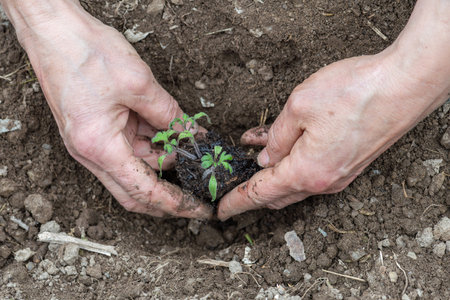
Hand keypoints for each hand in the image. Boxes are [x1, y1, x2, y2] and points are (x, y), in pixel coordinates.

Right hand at [12, 2, 211, 217]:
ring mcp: (92, 143)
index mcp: (100, 147)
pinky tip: (172, 135)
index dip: (174, 203)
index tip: (198, 210)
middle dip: (168, 194)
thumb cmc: (85, 52)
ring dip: (163, 161)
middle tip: (199, 192)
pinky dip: (152, 145)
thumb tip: (192, 134)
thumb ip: (169, 113)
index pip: (142, 190)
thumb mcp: (139, 83)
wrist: (52, 31)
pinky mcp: (95, 130)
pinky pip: (128, 148)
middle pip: (135, 190)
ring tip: (192, 149)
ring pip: (135, 166)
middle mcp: (92, 153)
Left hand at [218, 51, 448, 219]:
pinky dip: (294, 164)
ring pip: (296, 182)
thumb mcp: (299, 106)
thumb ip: (276, 136)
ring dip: (274, 171)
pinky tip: (288, 144)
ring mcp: (340, 175)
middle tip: (233, 181)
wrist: (405, 86)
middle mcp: (324, 182)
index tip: (220, 211)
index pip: (261, 194)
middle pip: (278, 194)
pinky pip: (313, 172)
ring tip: (257, 150)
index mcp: (306, 171)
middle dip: (253, 190)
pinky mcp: (351, 164)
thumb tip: (266, 157)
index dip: (237, 202)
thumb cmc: (355, 93)